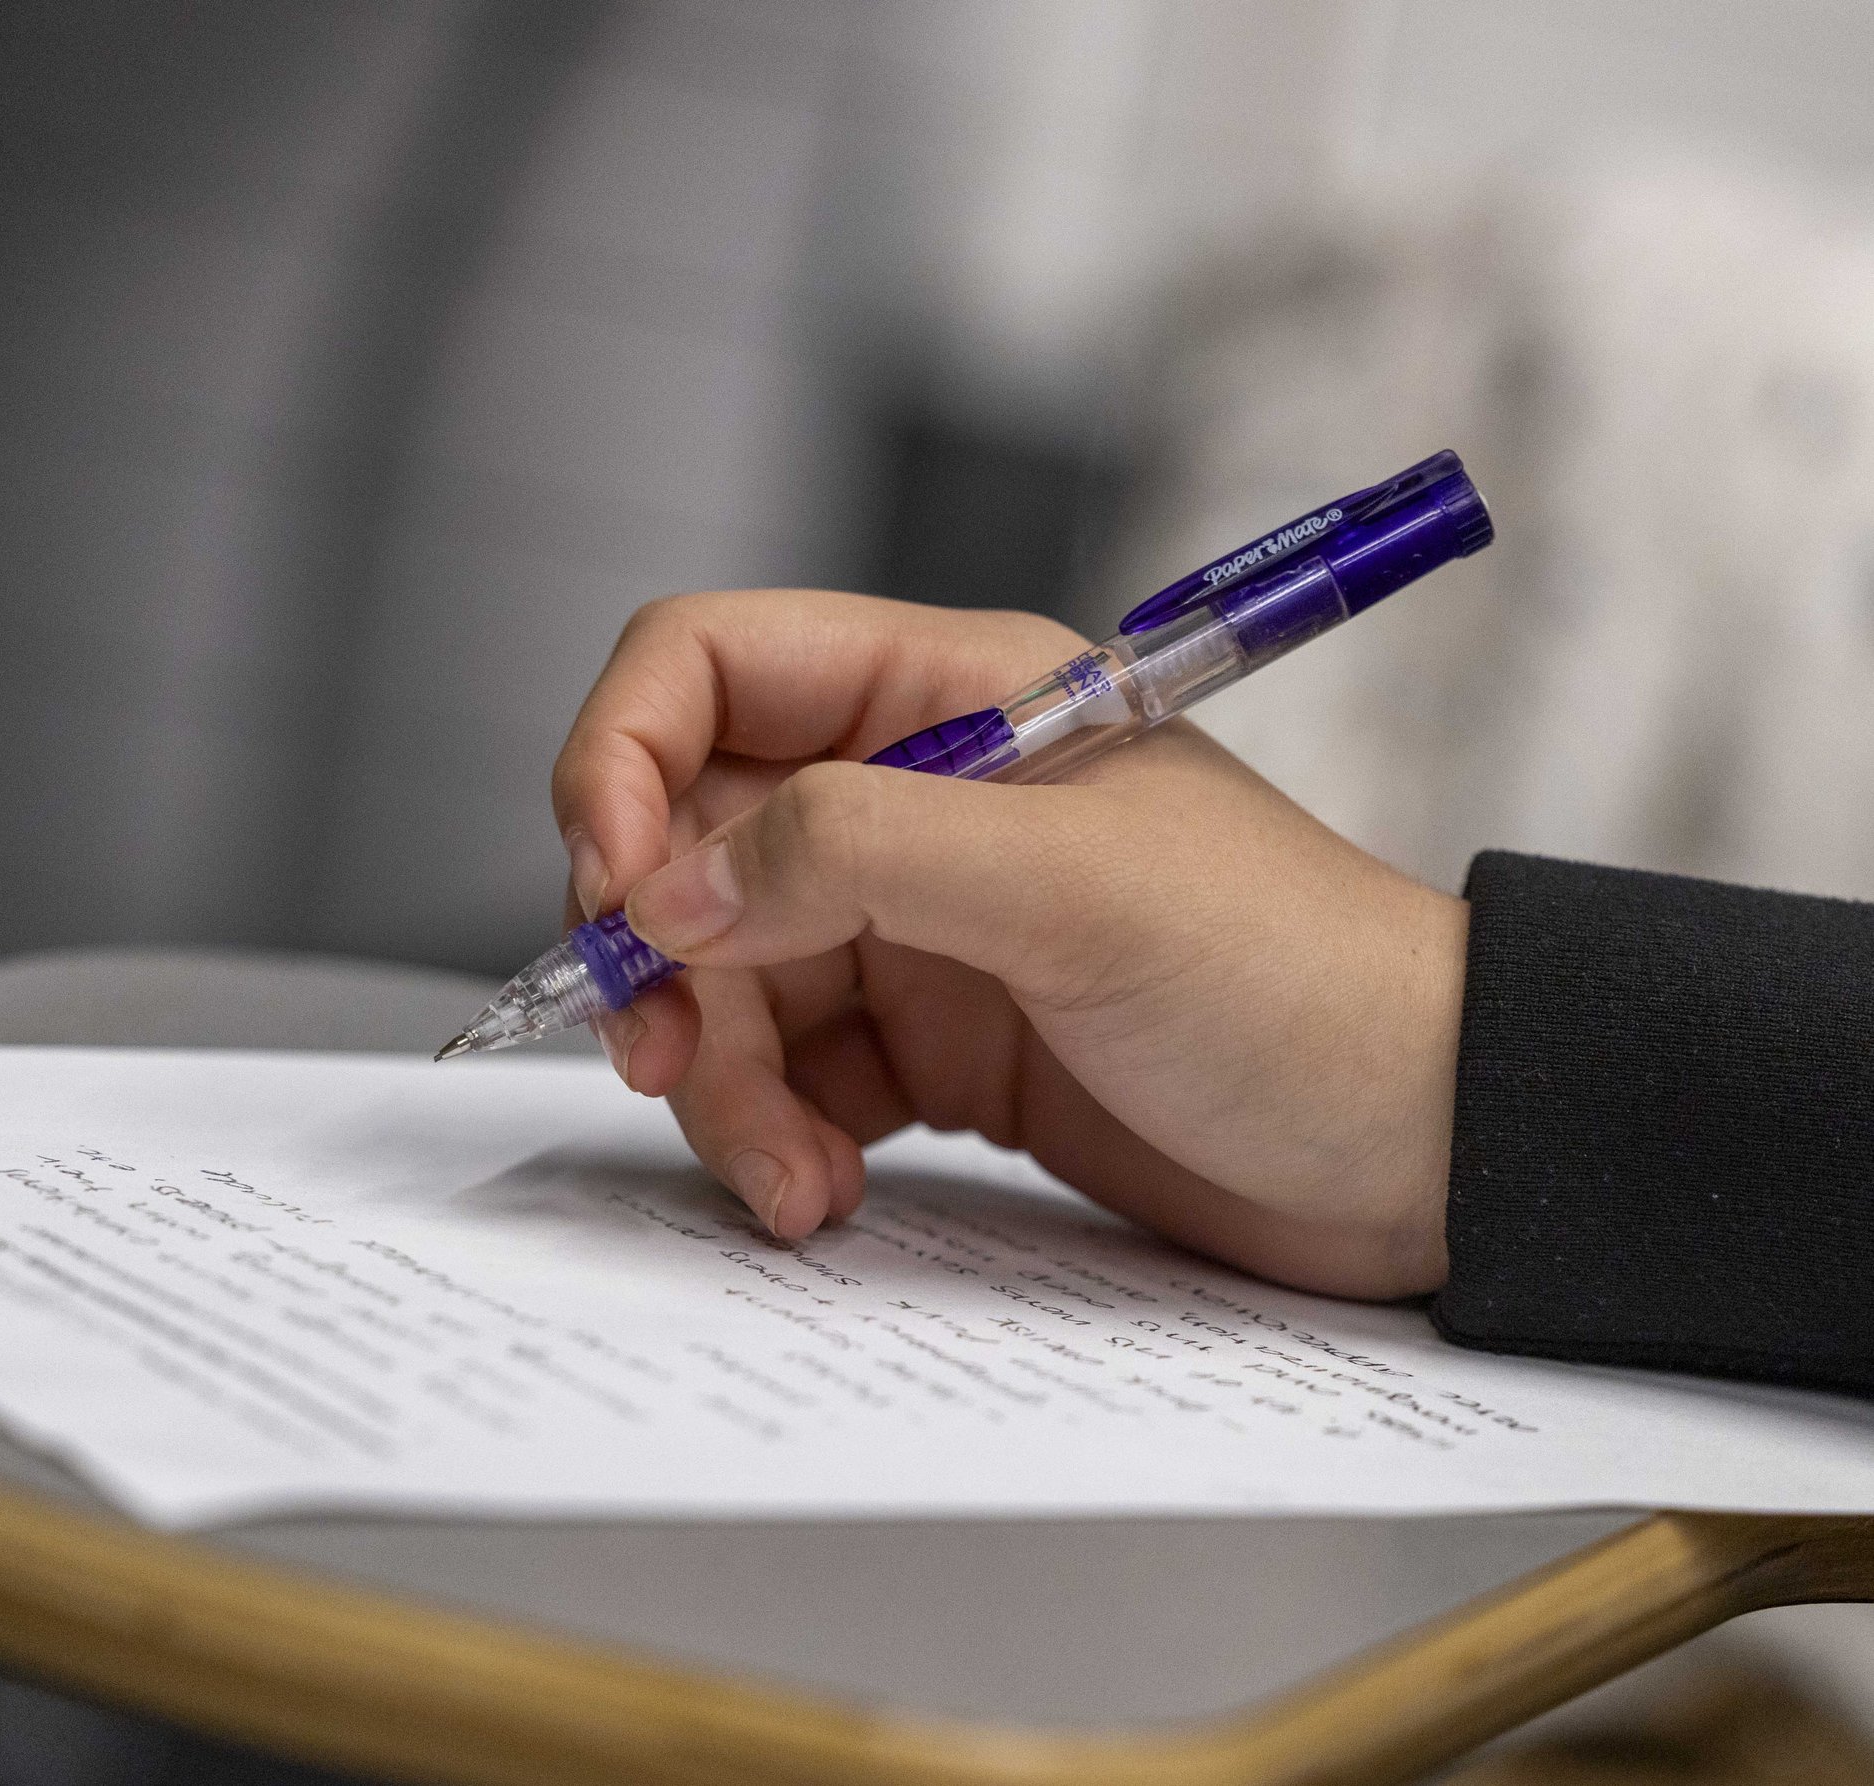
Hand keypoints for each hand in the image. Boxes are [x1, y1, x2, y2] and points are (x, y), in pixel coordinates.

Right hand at [549, 589, 1465, 1300]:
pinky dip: (776, 1139)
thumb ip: (856, 854)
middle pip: (685, 849)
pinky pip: (783, 1077)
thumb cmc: (1300, 980)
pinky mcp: (929, 1044)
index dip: (620, 763)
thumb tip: (670, 887)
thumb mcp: (1076, 893)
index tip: (614, 894)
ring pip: (721, 981)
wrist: (1424, 1151)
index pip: (706, 670)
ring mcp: (915, 927)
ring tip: (791, 1179)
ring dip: (722, 1085)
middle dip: (660, 965)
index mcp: (951, 696)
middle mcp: (913, 797)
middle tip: (668, 1065)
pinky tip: (825, 1193)